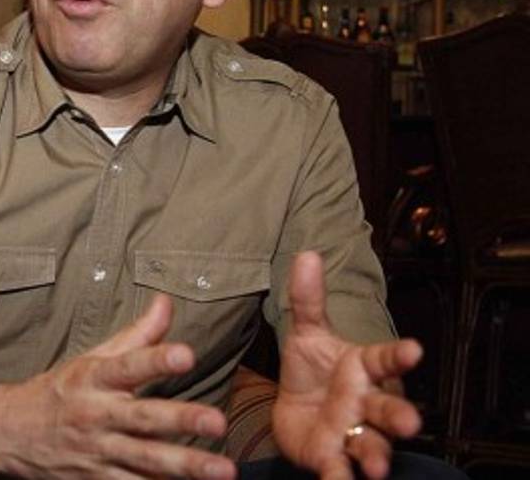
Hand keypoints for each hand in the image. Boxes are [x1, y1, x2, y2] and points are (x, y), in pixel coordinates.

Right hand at [0, 294, 236, 479]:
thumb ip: (136, 336)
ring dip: (184, 467)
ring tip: (222, 470)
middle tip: (217, 421)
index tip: (186, 354)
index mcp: (95, 379)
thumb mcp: (92, 359)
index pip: (128, 366)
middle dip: (181, 420)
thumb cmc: (59, 392)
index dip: (156, 360)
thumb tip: (167, 302)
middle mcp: (97, 416)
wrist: (8, 434)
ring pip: (144, 461)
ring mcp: (98, 452)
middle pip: (143, 418)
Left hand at [272, 252, 423, 479]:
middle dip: (399, 415)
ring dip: (375, 455)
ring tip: (375, 467)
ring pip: (371, 444)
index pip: (386, 358)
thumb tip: (306, 255)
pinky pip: (338, 471)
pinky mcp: (332, 457)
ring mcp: (352, 432)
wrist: (296, 412)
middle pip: (388, 408)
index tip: (415, 350)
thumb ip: (307, 299)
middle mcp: (366, 403)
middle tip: (409, 422)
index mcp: (363, 368)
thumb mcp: (306, 333)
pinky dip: (340, 479)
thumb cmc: (312, 371)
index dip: (400, 356)